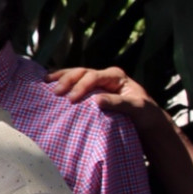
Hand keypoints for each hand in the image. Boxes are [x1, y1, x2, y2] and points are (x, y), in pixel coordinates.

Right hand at [48, 66, 167, 130]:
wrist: (146, 121)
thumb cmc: (144, 114)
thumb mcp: (136, 108)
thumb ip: (118, 103)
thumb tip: (96, 100)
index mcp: (115, 76)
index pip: (93, 76)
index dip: (81, 86)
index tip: (71, 100)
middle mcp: (104, 76)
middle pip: (81, 72)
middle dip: (67, 80)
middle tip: (56, 93)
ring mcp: (96, 83)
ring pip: (75, 74)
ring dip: (60, 78)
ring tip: (46, 83)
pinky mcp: (90, 91)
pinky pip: (74, 84)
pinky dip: (61, 83)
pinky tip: (49, 85)